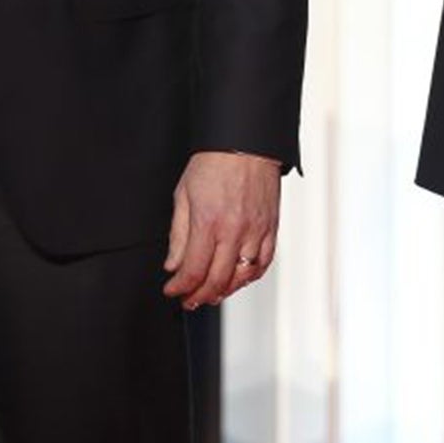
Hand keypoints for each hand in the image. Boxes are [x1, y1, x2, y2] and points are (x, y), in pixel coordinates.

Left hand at [163, 151, 282, 308]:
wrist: (246, 143)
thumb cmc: (214, 163)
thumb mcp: (183, 196)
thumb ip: (178, 235)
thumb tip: (173, 264)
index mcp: (208, 222)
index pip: (193, 271)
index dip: (180, 287)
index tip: (172, 290)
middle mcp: (234, 230)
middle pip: (217, 280)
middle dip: (199, 296)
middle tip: (189, 299)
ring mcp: (256, 230)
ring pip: (243, 276)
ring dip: (225, 291)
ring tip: (212, 293)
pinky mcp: (271, 227)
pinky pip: (264, 262)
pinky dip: (251, 276)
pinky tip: (239, 278)